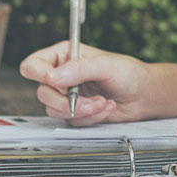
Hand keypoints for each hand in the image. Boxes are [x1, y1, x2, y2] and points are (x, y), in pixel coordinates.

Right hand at [19, 41, 151, 125]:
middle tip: (87, 100)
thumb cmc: (128, 73)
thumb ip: (79, 69)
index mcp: (64, 55)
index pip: (34, 65)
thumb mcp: (106, 65)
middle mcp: (62, 76)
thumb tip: (53, 76)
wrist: (142, 95)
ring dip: (82, 110)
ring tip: (102, 102)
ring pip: (55, 110)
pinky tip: (105, 107)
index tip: (55, 82)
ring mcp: (67, 96)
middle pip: (43, 93)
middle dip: (67, 101)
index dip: (40, 75)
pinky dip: (90, 117)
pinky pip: (71, 121)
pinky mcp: (75, 112)